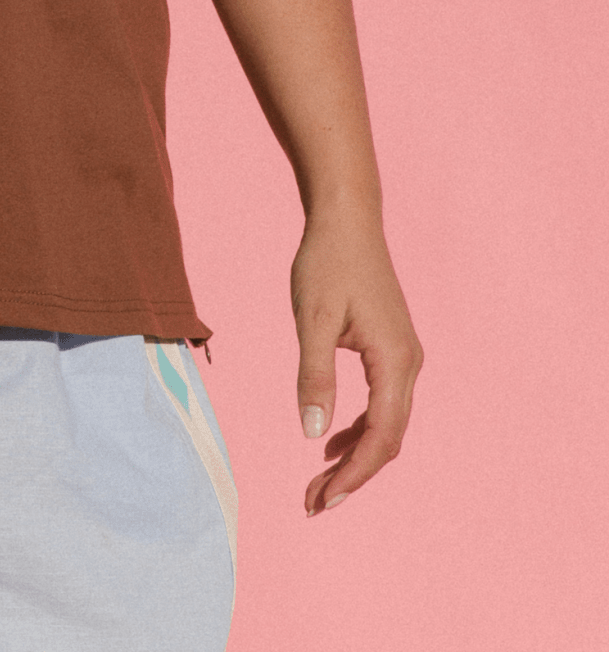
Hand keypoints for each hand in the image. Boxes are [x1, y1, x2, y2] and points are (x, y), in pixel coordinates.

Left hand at [291, 207, 422, 514]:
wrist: (347, 219)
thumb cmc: (327, 262)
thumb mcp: (312, 318)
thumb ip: (314, 375)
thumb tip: (314, 435)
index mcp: (394, 361)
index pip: (381, 436)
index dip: (353, 474)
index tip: (322, 499)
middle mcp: (408, 364)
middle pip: (387, 439)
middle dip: (353, 475)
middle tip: (313, 502)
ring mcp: (403, 357)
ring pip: (386, 424)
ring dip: (355, 456)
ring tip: (319, 481)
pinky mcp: (391, 349)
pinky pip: (382, 404)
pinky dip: (358, 429)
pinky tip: (331, 440)